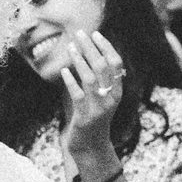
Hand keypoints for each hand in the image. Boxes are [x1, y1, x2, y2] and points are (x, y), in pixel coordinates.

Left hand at [58, 30, 126, 178]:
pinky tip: (64, 71)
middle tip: (80, 33)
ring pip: (90, 78)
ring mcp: (99, 108)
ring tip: (71, 47)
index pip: (116, 64)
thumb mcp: (102, 100)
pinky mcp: (85, 116)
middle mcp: (111, 98)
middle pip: (103, 66)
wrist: (91, 148)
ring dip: (80, 60)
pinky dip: (71, 81)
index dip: (106, 47)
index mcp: (117, 92)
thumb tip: (92, 55)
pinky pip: (77, 94)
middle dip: (91, 47)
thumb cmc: (94, 120)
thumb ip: (101, 82)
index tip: (95, 34)